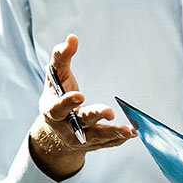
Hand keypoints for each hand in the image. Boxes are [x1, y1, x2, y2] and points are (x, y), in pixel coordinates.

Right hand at [27, 34, 136, 178]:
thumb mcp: (55, 77)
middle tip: (109, 111)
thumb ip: (61, 58)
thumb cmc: (57, 95)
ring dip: (114, 133)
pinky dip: (119, 138)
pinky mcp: (94, 144)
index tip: (80, 96)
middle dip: (94, 117)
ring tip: (130, 130)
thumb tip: (72, 38)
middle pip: (80, 123)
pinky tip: (131, 132)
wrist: (55, 128)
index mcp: (52, 111)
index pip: (57, 109)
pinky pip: (108, 143)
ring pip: (97, 137)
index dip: (67, 103)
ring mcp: (80, 138)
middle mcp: (65, 127)